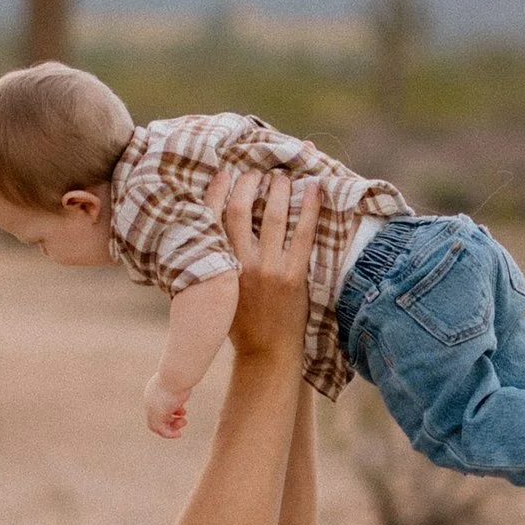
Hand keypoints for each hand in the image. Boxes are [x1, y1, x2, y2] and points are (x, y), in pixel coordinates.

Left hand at [143, 374, 192, 439]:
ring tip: (184, 422)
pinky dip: (170, 434)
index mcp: (152, 392)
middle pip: (156, 418)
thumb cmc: (180, 375)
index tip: (183, 412)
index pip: (157, 408)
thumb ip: (179, 385)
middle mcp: (150, 401)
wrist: (175, 374)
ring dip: (172, 427)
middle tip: (183, 420)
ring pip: (157, 426)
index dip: (170, 413)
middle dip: (170, 421)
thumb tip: (186, 384)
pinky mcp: (157, 415)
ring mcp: (152, 409)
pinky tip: (179, 435)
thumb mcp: (179, 381)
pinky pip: (161, 430)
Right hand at [222, 167, 314, 363]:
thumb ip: (214, 264)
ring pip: (272, 217)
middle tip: (256, 171)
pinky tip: (314, 191)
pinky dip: (309, 210)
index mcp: (217, 267)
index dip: (218, 192)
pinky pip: (303, 234)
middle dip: (248, 184)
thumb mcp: (216, 293)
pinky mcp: (292, 276)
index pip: (213, 219)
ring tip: (283, 176)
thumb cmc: (239, 323)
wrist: (266, 353)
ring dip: (278, 190)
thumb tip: (211, 230)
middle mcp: (239, 264)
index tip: (225, 173)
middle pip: (240, 210)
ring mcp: (267, 269)